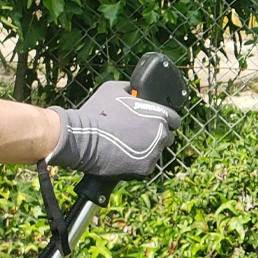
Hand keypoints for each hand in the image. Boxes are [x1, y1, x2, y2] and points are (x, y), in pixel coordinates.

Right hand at [47, 80, 181, 178]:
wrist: (83, 139)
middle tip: (137, 135)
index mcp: (159, 113)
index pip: (174, 119)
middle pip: (167, 137)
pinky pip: (145, 166)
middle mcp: (161, 133)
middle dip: (155, 136)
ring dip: (146, 150)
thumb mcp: (113, 89)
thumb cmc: (97, 112)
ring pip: (156, 152)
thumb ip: (131, 88)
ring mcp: (155, 153)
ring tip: (126, 146)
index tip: (154, 123)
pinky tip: (123, 157)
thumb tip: (134, 88)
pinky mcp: (145, 169)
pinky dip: (137, 163)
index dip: (163, 121)